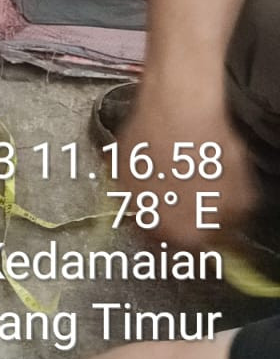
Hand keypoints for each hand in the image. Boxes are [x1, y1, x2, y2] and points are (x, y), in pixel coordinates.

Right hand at [119, 89, 258, 248]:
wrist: (177, 110)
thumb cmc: (210, 153)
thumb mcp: (242, 197)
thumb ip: (232, 224)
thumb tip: (227, 231)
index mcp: (181, 234)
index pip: (194, 248)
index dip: (205, 232)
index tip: (211, 220)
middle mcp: (148, 220)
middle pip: (165, 228)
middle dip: (179, 215)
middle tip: (194, 196)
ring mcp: (127, 192)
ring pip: (146, 204)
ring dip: (160, 195)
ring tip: (178, 173)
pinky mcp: (116, 167)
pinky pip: (133, 178)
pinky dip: (146, 173)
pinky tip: (162, 157)